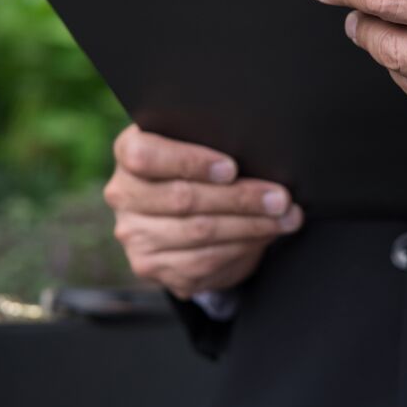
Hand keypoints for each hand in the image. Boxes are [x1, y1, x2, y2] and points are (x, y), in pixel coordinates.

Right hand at [104, 125, 303, 299]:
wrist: (183, 209)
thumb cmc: (200, 164)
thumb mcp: (201, 143)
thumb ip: (215, 141)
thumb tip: (262, 154)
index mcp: (129, 151)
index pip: (145, 156)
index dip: (190, 161)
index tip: (232, 167)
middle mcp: (122, 194)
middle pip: (182, 198)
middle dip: (240, 199)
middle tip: (280, 198)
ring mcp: (133, 234)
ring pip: (198, 233)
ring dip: (250, 227)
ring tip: (285, 218)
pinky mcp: (150, 266)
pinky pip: (202, 262)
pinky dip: (241, 248)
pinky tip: (264, 237)